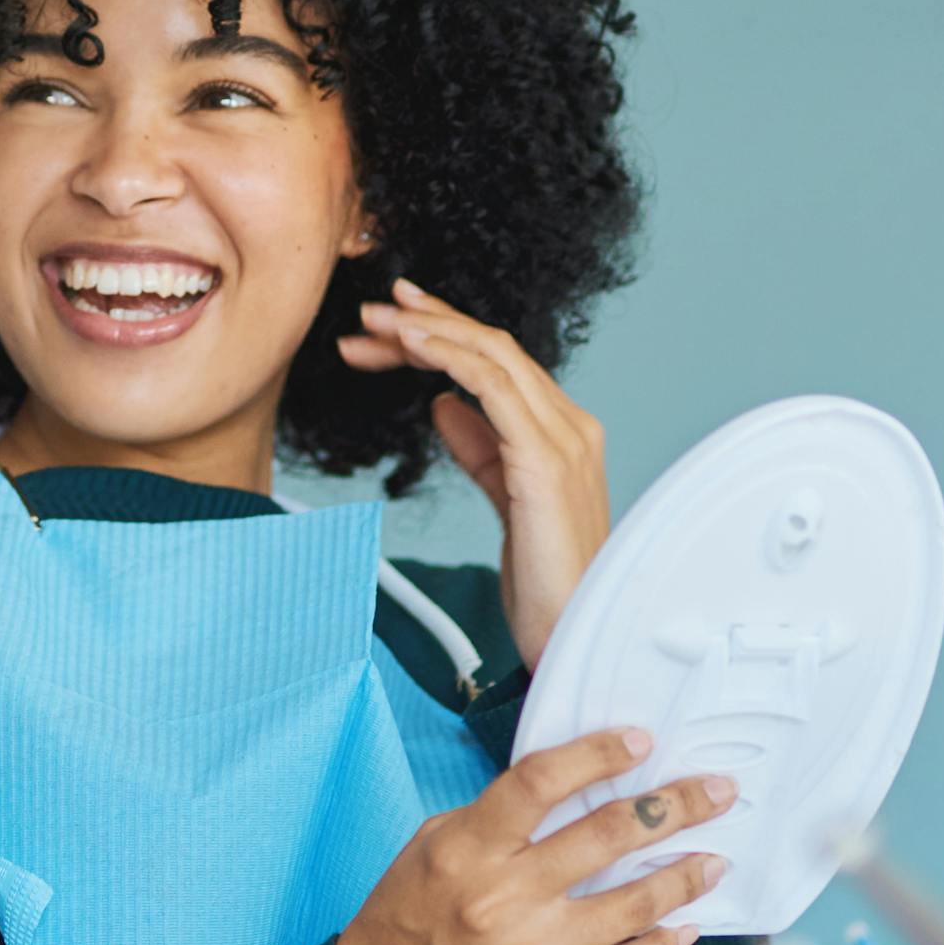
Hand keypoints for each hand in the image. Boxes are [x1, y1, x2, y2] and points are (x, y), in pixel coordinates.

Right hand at [334, 727, 738, 944]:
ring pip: (630, 905)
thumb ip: (493, 820)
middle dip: (672, 807)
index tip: (641, 741)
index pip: (539, 783)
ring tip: (714, 859)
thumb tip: (566, 789)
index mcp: (465, 849)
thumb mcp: (429, 849)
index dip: (596, 754)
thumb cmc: (402, 923)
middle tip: (716, 791)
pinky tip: (683, 926)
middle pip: (605, 836)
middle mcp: (500, 897)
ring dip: (683, 878)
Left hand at [337, 276, 607, 670]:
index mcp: (563, 433)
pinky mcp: (545, 461)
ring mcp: (564, 439)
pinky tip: (412, 346)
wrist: (572, 634)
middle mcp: (570, 426)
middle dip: (428, 322)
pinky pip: (494, 387)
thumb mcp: (504, 503)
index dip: (446, 335)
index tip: (394, 322)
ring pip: (493, 355)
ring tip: (377, 321)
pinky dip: (450, 357)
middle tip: (371, 310)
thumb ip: (479, 450)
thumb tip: (442, 405)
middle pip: (494, 348)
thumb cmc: (546, 584)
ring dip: (429, 330)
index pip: (499, 363)